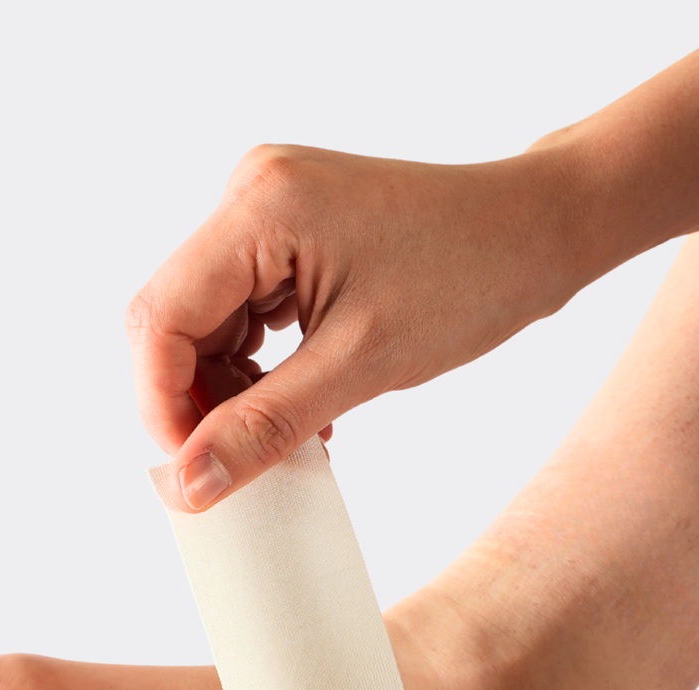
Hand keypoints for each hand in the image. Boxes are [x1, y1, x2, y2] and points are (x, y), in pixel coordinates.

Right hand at [127, 144, 588, 510]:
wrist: (538, 232)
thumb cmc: (471, 277)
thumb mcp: (361, 366)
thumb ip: (264, 426)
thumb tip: (188, 484)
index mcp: (260, 207)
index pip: (160, 318)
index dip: (161, 407)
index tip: (192, 474)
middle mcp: (248, 195)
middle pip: (173, 322)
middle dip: (195, 402)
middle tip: (239, 464)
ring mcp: (264, 213)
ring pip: (204, 327)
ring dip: (231, 393)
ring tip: (292, 435)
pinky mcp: (285, 236)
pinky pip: (241, 316)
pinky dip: (258, 372)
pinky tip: (302, 405)